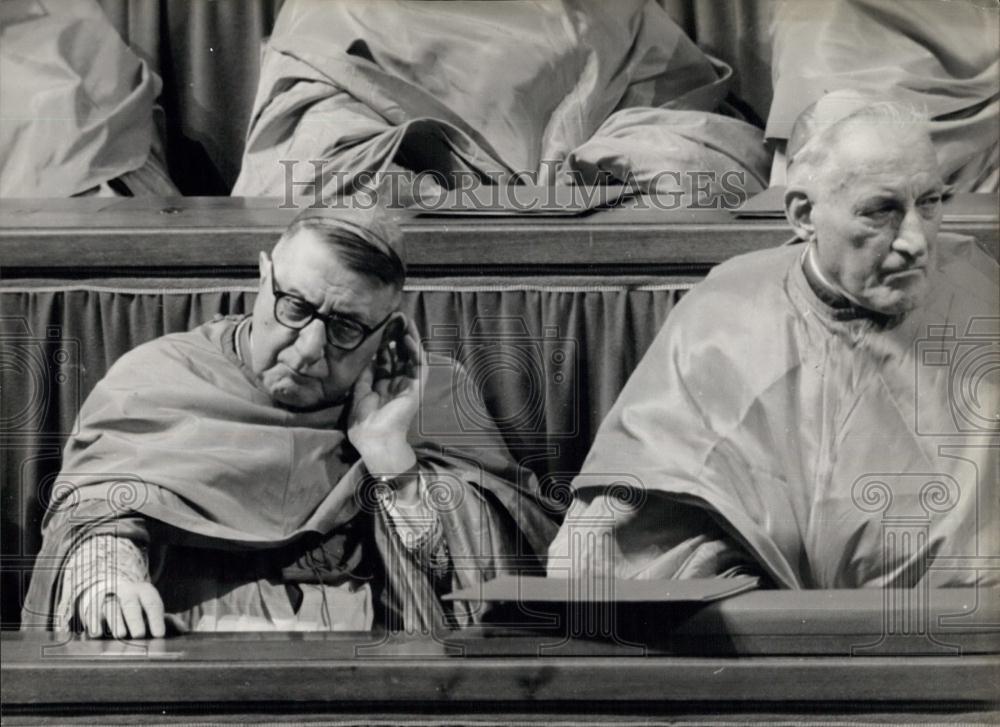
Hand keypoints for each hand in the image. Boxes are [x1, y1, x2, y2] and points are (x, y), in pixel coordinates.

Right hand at [79, 580, 164, 638]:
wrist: (108, 589)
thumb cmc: (137, 606)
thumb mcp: (152, 608)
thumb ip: (167, 619)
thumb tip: (183, 630)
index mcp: (144, 592)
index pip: (152, 603)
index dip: (156, 619)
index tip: (159, 634)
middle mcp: (126, 592)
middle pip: (131, 604)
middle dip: (135, 619)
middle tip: (139, 635)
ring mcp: (107, 598)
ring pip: (111, 607)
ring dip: (115, 622)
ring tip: (120, 635)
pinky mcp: (90, 605)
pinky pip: (91, 613)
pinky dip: (93, 623)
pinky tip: (97, 634)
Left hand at [348, 314, 426, 471]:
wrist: (375, 441)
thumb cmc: (364, 424)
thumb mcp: (358, 395)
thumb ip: (362, 377)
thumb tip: (364, 358)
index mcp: (381, 386)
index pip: (384, 359)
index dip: (382, 343)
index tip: (378, 326)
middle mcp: (396, 383)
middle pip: (398, 354)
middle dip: (395, 335)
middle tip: (392, 316)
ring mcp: (407, 385)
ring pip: (410, 356)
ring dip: (407, 338)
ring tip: (403, 320)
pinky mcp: (416, 388)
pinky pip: (419, 367)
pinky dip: (415, 352)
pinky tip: (408, 338)